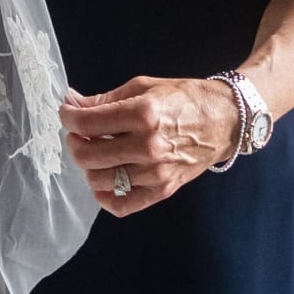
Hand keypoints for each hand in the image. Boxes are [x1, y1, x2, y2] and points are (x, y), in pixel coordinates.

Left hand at [60, 76, 242, 216]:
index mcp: (143, 114)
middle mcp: (148, 146)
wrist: (225, 119)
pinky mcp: (164, 190)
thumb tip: (71, 103)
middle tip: (80, 133)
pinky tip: (103, 182)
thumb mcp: (142, 87)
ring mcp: (156, 172)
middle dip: (75, 142)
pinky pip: (123, 205)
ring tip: (96, 152)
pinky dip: (104, 197)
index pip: (86, 123)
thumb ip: (103, 99)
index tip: (68, 113)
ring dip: (88, 166)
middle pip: (87, 155)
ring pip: (99, 180)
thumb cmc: (184, 98)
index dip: (68, 117)